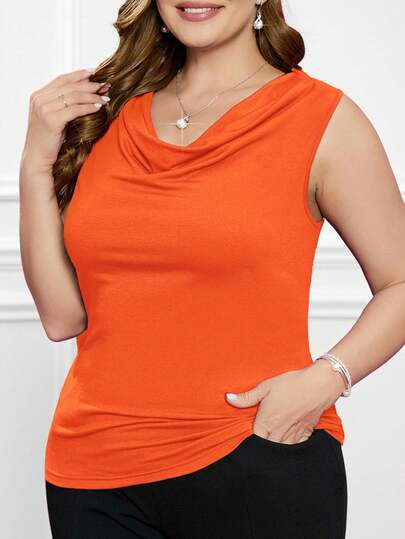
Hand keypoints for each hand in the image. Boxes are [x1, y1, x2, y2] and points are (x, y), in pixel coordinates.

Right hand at [21, 68, 110, 173]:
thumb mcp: (52, 117)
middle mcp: (40, 99)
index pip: (62, 79)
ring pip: (74, 96)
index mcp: (38, 96)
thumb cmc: (48, 140)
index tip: (94, 72)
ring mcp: (44, 109)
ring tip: (105, 98)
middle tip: (105, 85)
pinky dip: (89, 107)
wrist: (37, 157)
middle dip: (90, 84)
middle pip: (70, 86)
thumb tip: (83, 94)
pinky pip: (75, 110)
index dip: (79, 74)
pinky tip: (98, 107)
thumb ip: (61, 104)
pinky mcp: (52, 120)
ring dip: (92, 96)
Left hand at [225, 360, 345, 443]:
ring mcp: (293, 435)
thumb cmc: (292, 383)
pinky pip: (295, 447)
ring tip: (271, 442)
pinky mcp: (305, 433)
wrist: (319, 385)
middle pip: (266, 448)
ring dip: (275, 447)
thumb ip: (247, 397)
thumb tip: (228, 398)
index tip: (245, 437)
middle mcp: (279, 431)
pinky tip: (286, 442)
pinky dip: (290, 447)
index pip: (253, 439)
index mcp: (267, 421)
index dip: (249, 440)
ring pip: (280, 450)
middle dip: (261, 447)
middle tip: (258, 441)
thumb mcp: (266, 387)